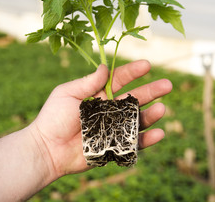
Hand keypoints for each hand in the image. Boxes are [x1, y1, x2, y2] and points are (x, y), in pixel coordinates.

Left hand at [29, 60, 171, 177]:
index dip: (133, 72)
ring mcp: (113, 127)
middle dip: (151, 91)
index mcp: (98, 94)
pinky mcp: (114, 146)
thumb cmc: (53, 119)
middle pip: (134, 98)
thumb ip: (88, 82)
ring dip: (151, 115)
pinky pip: (133, 142)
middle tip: (168, 85)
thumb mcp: (67, 93)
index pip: (119, 79)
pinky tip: (159, 133)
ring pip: (137, 119)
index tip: (147, 65)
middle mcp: (108, 109)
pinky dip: (147, 139)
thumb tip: (105, 67)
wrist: (47, 149)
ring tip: (162, 109)